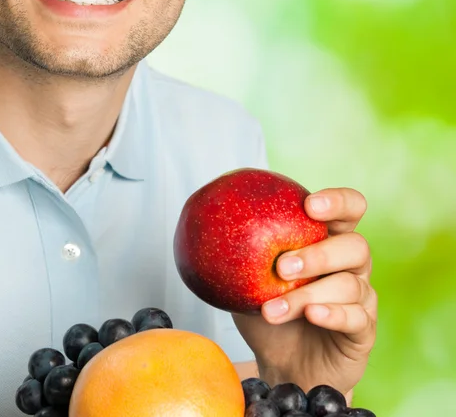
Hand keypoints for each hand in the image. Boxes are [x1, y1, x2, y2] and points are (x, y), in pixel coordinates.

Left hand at [232, 188, 376, 395]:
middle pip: (355, 245)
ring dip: (306, 295)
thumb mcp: (247, 277)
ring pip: (348, 285)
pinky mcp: (363, 330)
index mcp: (328, 240)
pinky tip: (311, 317)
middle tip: (281, 266)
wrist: (283, 365)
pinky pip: (356, 318)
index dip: (337, 201)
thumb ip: (238, 248)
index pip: (350, 209)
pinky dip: (332, 314)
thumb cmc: (269, 312)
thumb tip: (202, 212)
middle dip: (318, 253)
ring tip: (271, 310)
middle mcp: (351, 265)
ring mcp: (361, 297)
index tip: (309, 205)